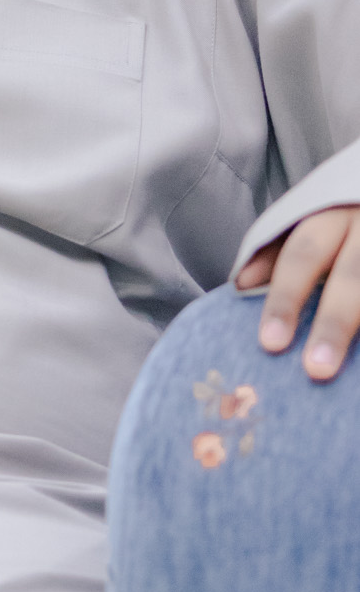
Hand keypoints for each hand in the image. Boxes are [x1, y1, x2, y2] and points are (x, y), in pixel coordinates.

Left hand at [237, 205, 359, 379]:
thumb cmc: (346, 216)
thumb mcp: (313, 217)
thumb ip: (279, 250)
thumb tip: (242, 283)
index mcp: (333, 212)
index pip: (302, 255)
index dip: (286, 298)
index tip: (270, 343)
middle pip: (352, 276)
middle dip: (334, 324)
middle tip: (316, 370)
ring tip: (353, 380)